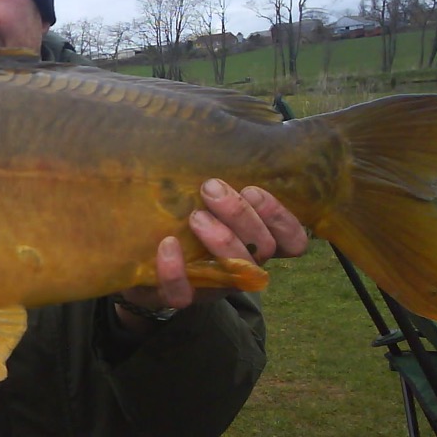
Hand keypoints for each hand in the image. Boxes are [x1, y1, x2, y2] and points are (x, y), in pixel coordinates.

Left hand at [116, 179, 306, 330]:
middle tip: (210, 189)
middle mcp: (242, 267)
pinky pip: (182, 294)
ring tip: (195, 216)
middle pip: (263, 247)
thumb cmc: (185, 224)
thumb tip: (220, 140)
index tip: (253, 190)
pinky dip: (175, 270)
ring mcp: (213, 285)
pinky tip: (168, 243)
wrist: (143, 264)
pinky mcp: (179, 296)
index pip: (292, 241)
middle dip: (241, 215)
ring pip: (234, 272)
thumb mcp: (209, 203)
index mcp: (255, 244)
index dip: (281, 218)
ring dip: (220, 240)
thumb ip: (223, 187)